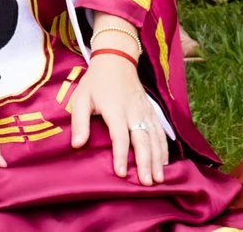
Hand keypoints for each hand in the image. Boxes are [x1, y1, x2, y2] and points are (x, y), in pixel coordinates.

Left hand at [65, 43, 166, 184]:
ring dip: (158, 158)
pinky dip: (164, 147)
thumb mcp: (81, 98)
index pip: (120, 136)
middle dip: (146, 163)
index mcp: (115, 109)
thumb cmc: (95, 81)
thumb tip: (77, 145)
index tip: (122, 174)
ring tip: (159, 178)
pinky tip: (165, 161)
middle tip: (148, 183)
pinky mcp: (151, 110)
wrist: (117, 58)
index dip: (120, 156)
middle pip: (143, 140)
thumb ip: (80, 122)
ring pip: (155, 137)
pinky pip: (160, 130)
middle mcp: (134, 111)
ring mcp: (145, 110)